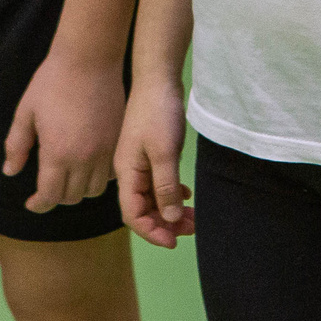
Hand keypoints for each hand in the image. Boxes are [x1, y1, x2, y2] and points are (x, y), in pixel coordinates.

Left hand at [3, 50, 122, 213]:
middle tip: (48, 187)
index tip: (32, 203)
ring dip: (80, 190)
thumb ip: (16, 145)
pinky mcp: (118, 140)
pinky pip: (111, 173)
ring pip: (95, 190)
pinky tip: (88, 166)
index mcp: (58, 153)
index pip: (50, 196)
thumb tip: (10, 172)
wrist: (89, 59)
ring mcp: (105, 150)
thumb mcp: (26, 112)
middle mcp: (84, 158)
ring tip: (69, 178)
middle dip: (57, 197)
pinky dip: (99, 177)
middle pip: (72, 197)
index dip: (39, 204)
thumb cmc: (52, 81)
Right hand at [113, 74, 192, 247]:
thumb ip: (165, 187)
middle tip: (191, 230)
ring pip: (153, 197)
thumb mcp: (164, 152)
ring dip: (170, 211)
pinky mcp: (151, 153)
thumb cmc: (158, 113)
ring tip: (194, 218)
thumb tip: (168, 219)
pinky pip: (159, 183)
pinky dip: (172, 193)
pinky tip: (187, 196)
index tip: (174, 241)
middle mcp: (130, 171)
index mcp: (126, 173)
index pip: (133, 215)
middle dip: (165, 224)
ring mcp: (140, 163)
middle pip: (143, 209)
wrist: (158, 78)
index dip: (152, 232)